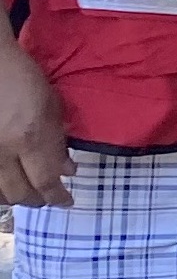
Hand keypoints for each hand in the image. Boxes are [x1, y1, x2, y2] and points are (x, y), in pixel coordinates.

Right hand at [0, 40, 71, 206]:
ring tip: (27, 192)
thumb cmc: (23, 77)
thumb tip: (68, 170)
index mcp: (29, 137)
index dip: (58, 197)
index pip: (46, 182)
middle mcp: (3, 150)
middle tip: (47, 197)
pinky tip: (6, 184)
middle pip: (20, 193)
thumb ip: (59, 141)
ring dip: (15, 197)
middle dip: (38, 200)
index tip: (67, 201)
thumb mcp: (52, 106)